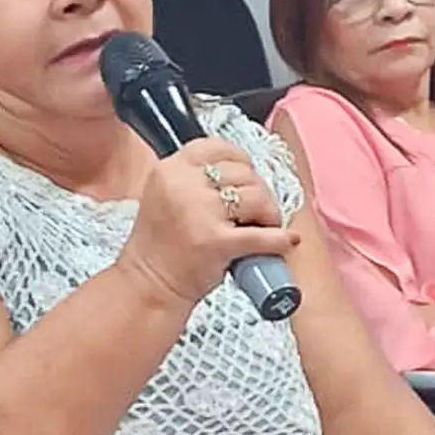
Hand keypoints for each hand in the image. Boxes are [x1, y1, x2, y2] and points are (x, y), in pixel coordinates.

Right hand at [118, 136, 300, 309]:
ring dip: (270, 212)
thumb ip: (193, 180)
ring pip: (256, 196)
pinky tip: (285, 242)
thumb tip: (243, 174)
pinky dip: (279, 239)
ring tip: (266, 227)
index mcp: (170, 170)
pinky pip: (261, 235)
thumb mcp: (165, 197)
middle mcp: (182, 185)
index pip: (217, 147)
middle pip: (242, 172)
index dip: (240, 161)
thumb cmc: (160, 247)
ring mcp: (199, 212)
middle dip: (259, 191)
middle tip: (259, 211)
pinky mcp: (216, 242)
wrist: (149, 286)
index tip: (248, 177)